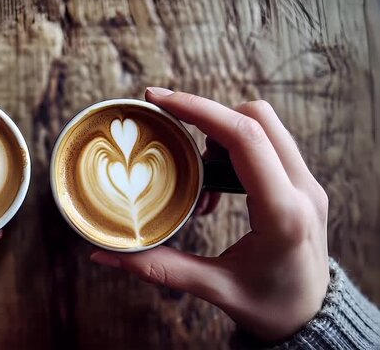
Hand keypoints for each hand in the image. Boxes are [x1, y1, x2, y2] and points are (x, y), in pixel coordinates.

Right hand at [91, 88, 329, 341]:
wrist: (313, 318)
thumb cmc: (270, 308)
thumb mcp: (215, 289)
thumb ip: (160, 268)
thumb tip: (104, 255)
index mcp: (283, 213)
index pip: (244, 138)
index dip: (199, 110)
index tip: (159, 99)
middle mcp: (303, 189)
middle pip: (256, 117)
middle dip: (206, 113)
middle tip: (165, 123)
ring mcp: (308, 183)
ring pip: (265, 124)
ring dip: (221, 131)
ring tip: (193, 168)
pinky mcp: (303, 184)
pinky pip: (269, 142)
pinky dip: (235, 145)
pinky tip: (214, 180)